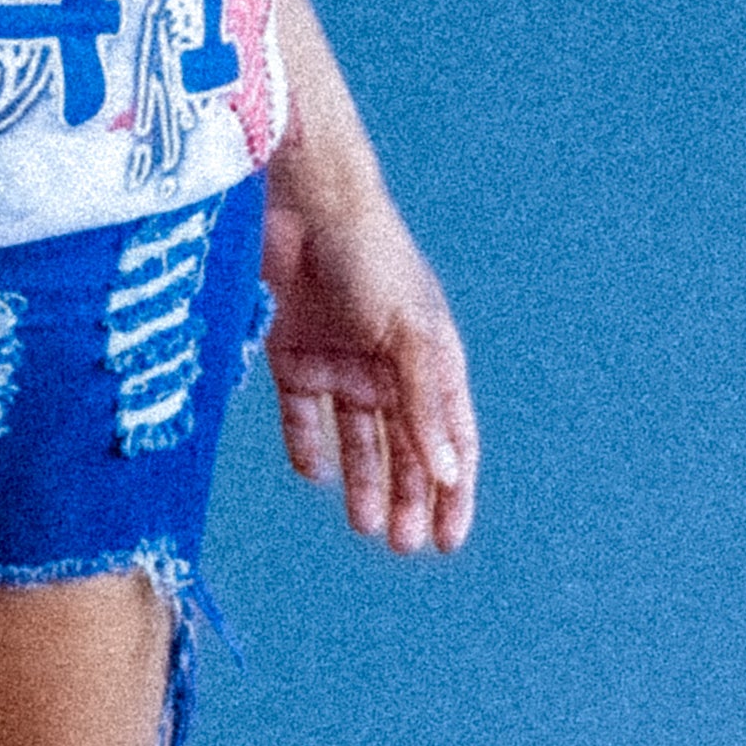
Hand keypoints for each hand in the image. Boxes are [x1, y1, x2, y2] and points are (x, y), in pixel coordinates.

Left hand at [259, 176, 477, 556]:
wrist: (301, 201)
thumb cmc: (371, 255)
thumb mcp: (411, 331)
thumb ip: (426, 403)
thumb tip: (450, 473)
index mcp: (432, 360)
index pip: (451, 440)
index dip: (454, 491)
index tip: (449, 540)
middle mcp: (389, 367)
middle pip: (404, 449)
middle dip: (407, 498)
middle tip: (402, 544)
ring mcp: (341, 361)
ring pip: (357, 439)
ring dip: (363, 483)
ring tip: (364, 525)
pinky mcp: (292, 353)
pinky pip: (302, 414)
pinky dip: (307, 444)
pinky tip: (313, 472)